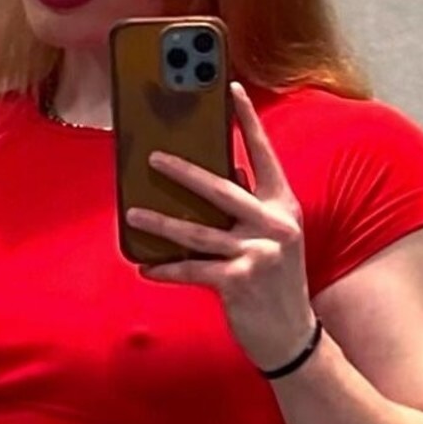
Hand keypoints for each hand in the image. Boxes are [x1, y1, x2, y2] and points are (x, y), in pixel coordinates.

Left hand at [125, 81, 316, 372]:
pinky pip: (192, 270)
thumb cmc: (275, 281)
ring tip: (131, 214)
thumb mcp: (272, 238)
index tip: (232, 88)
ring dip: (160, 224)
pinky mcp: (240, 282)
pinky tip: (144, 268)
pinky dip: (166, 269)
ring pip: (197, 232)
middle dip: (184, 172)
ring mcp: (258, 253)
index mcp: (283, 206)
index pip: (264, 154)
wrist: (292, 335)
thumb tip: (224, 172)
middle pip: (221, 189)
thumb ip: (251, 206)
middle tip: (152, 157)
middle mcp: (274, 225)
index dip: (248, 120)